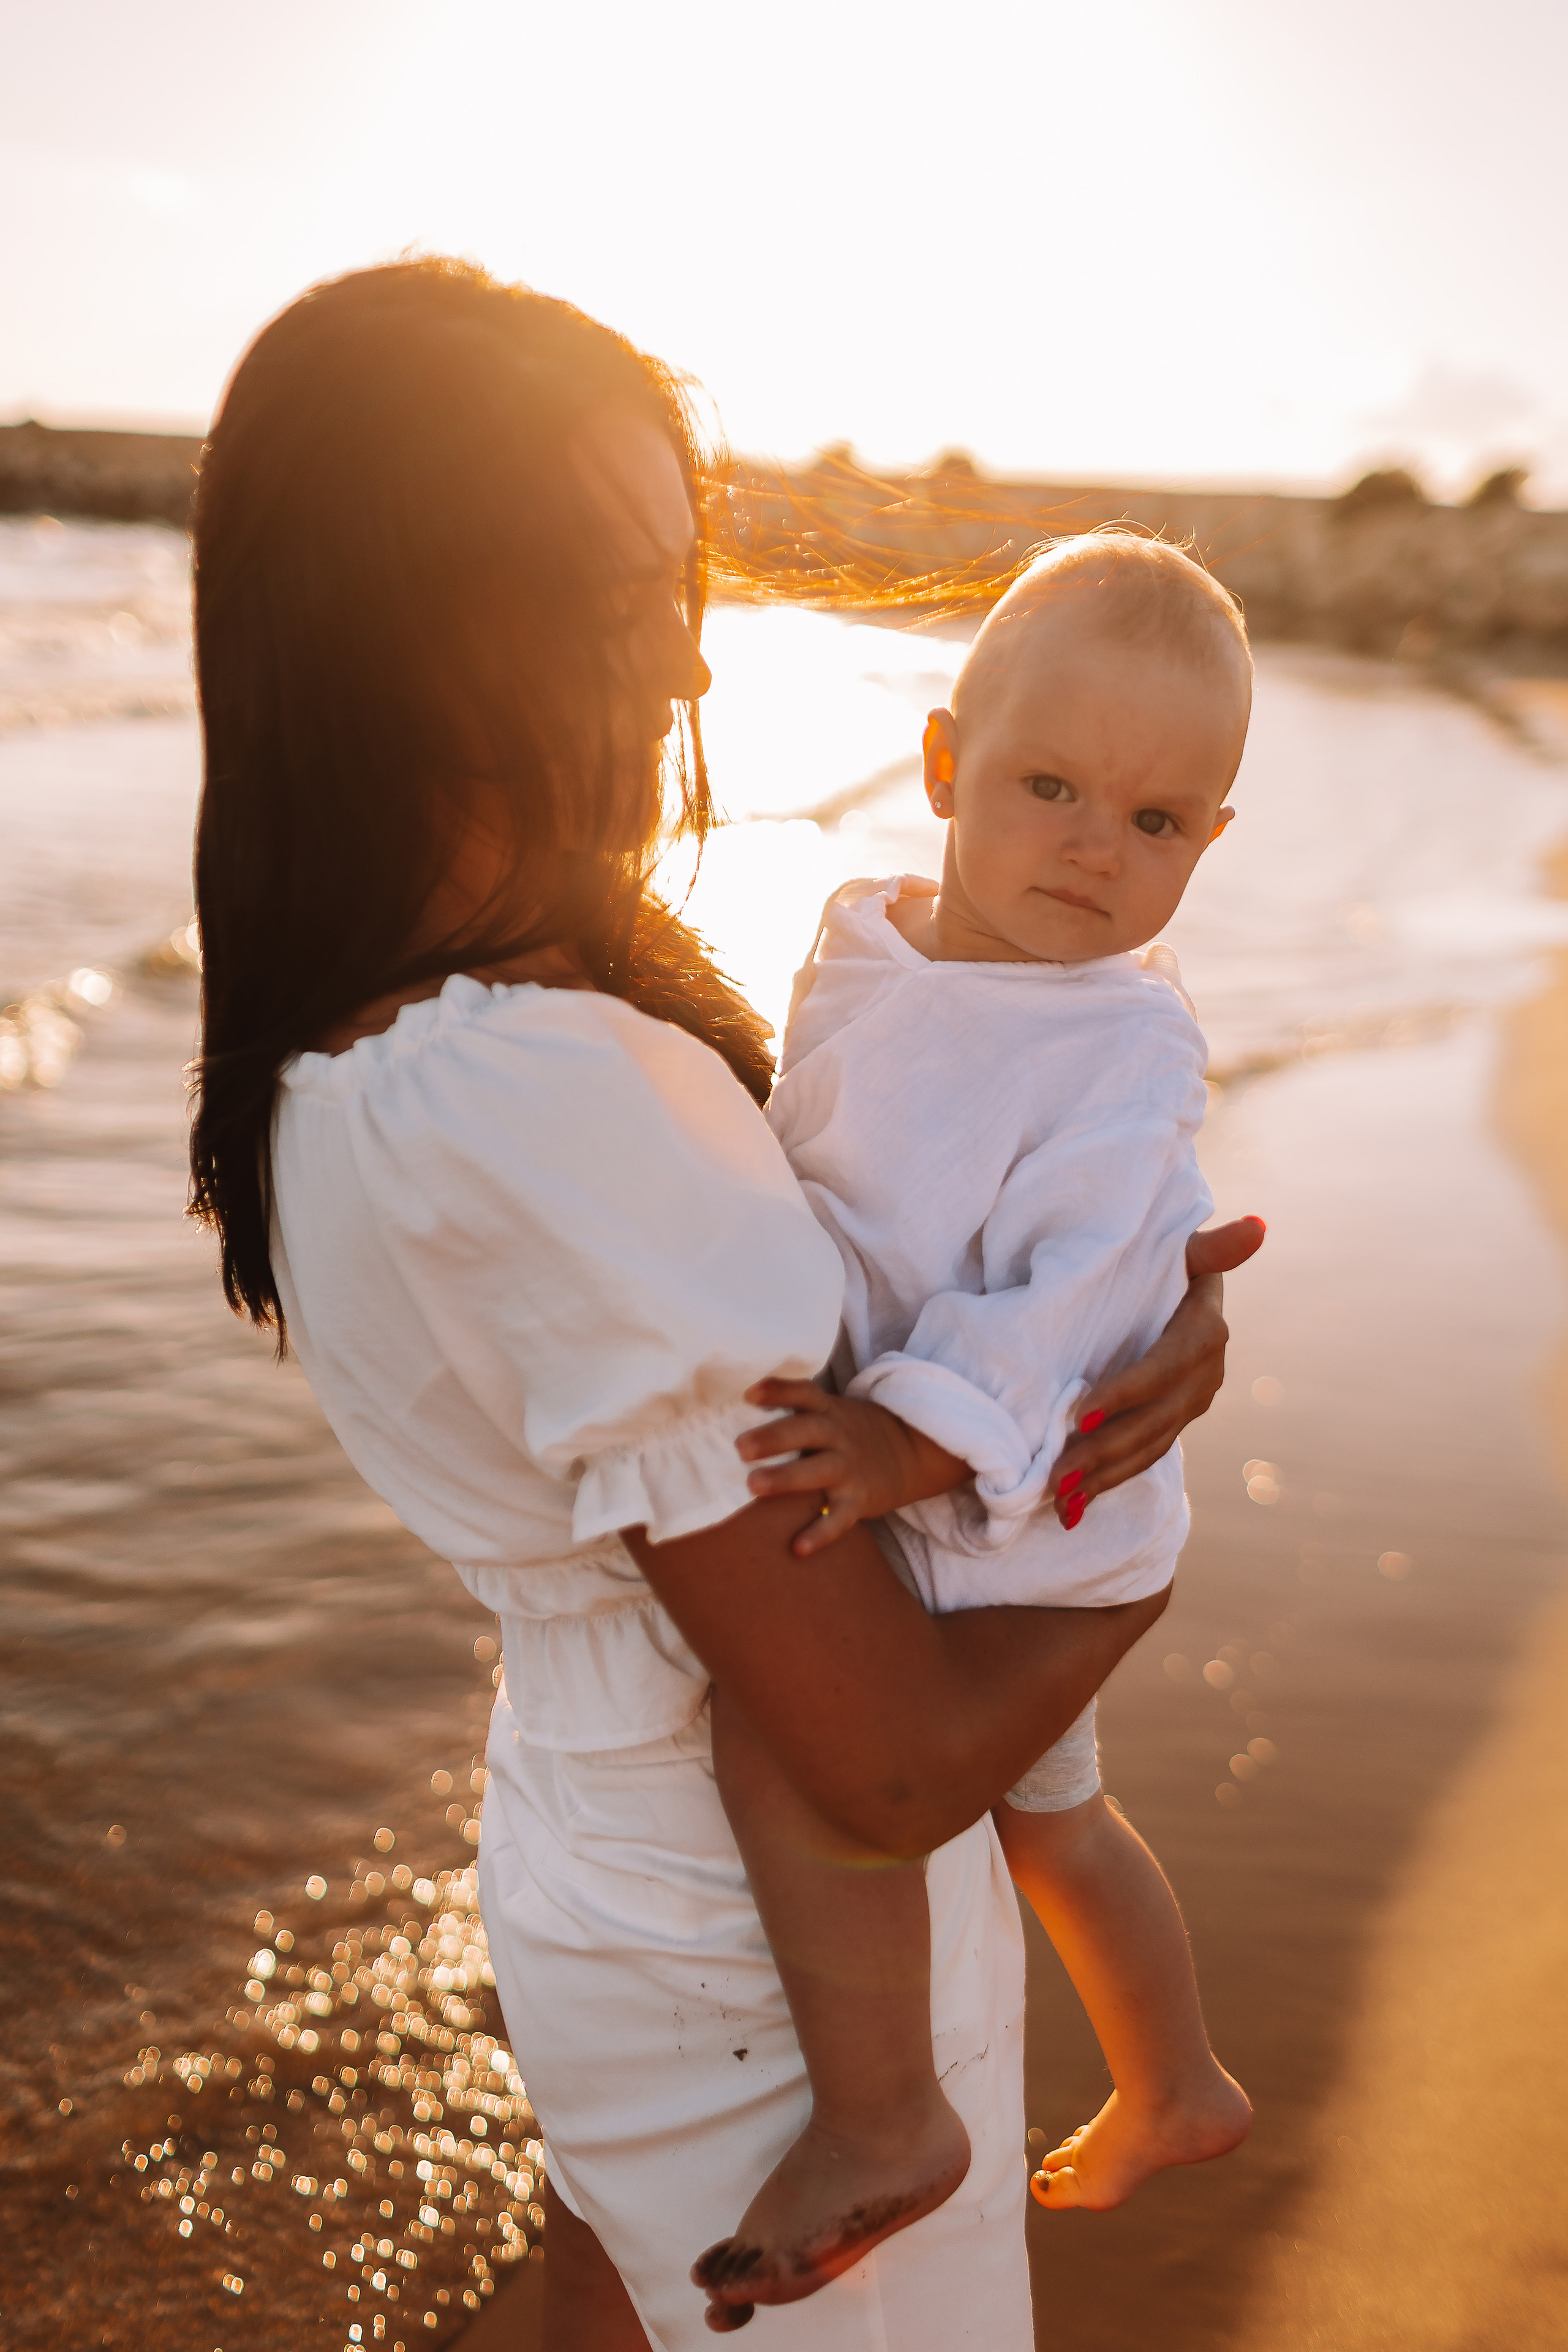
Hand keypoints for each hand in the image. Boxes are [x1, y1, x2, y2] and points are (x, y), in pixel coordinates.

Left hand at [736, 1379, 969, 1557]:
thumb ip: (794, 1413)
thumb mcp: (831, 1413)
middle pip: (808, 1431)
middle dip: (774, 1438)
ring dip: (787, 1479)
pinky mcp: (861, 1500)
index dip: (779, 1391)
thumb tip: (727, 1417)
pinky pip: (840, 1518)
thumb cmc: (849, 1434)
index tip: (749, 1394)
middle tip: (740, 1447)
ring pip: (820, 1471)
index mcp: (829, 1411)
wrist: (910, 1453)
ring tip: (754, 1485)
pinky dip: (820, 1533)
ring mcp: (851, 1468)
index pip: (805, 1393)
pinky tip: (797, 1548)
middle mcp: (839, 1436)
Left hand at [1047, 1215, 1265, 1528]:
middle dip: (1105, 1451)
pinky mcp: (1174, 1422)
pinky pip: (1142, 1457)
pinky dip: (1108, 1483)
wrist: (1177, 1285)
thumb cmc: (1171, 1258)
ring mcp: (1191, 1404)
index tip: (1081, 1414)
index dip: (1126, 1392)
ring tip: (1060, 1502)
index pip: (1163, 1369)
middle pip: (1152, 1420)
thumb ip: (1211, 1245)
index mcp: (1205, 1333)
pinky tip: (1072, 1510)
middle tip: (1057, 1474)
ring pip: (1146, 1448)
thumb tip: (1257, 1225)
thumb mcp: (1185, 1248)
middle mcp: (1205, 1375)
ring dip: (1103, 1479)